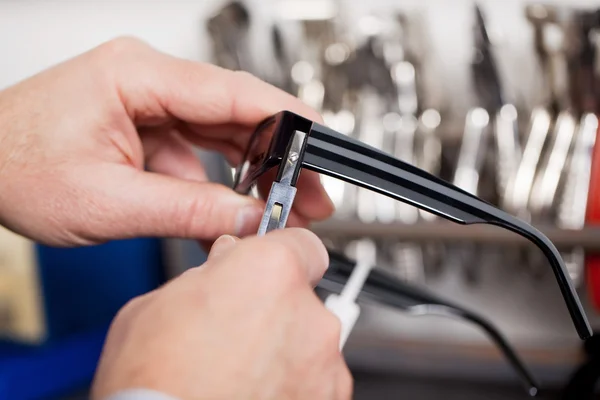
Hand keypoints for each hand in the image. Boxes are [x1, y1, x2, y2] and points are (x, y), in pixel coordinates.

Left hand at [0, 37, 332, 245]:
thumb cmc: (13, 167)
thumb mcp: (108, 201)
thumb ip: (188, 210)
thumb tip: (248, 218)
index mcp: (134, 74)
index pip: (232, 91)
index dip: (287, 118)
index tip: (323, 143)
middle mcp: (146, 78)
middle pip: (236, 111)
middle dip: (280, 155)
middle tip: (311, 193)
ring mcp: (147, 99)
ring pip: (222, 130)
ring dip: (254, 168)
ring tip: (282, 203)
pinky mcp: (144, 122)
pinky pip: (197, 145)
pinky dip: (220, 175)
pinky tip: (233, 203)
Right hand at [91, 228, 351, 399]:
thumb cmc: (153, 385)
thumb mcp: (155, 305)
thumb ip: (205, 275)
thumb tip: (223, 265)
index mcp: (269, 272)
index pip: (301, 243)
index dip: (279, 253)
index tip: (264, 265)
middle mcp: (308, 314)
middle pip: (301, 294)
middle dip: (272, 306)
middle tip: (234, 329)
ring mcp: (323, 363)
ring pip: (308, 339)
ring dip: (282, 347)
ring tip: (237, 371)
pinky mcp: (328, 399)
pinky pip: (313, 378)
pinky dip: (290, 383)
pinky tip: (251, 392)